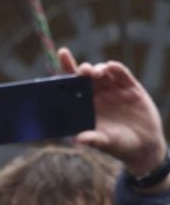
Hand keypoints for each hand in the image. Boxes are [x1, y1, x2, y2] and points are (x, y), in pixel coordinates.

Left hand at [59, 48, 167, 180]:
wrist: (143, 146)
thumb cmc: (118, 146)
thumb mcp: (106, 143)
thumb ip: (93, 139)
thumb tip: (79, 139)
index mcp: (85, 107)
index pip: (71, 88)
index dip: (65, 73)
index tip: (60, 58)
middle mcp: (98, 96)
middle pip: (86, 77)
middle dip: (82, 70)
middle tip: (82, 71)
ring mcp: (115, 90)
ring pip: (104, 73)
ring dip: (98, 69)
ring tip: (94, 73)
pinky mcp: (132, 89)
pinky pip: (123, 76)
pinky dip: (117, 70)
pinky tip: (112, 67)